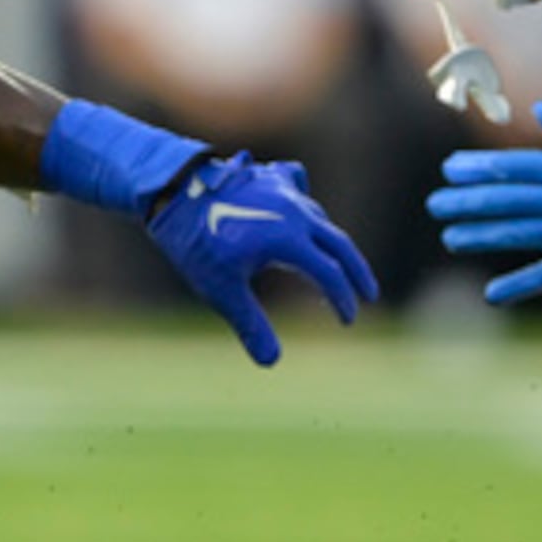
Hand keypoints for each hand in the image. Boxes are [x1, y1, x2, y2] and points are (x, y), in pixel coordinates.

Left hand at [145, 154, 377, 366]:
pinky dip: (306, 206)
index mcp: (289, 240)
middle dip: (358, 271)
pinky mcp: (271, 178)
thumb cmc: (195, 242)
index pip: (330, 275)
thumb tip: (271, 362)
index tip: (346, 321)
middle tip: (368, 294)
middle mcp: (295, 212)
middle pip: (340, 243)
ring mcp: (284, 191)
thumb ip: (251, 324)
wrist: (172, 191)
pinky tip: (300, 213)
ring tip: (332, 265)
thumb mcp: (222, 290)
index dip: (342, 301)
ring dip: (330, 244)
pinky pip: (300, 188)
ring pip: (320, 219)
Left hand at [428, 104, 541, 305]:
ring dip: (481, 235)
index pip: (512, 166)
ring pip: (518, 233)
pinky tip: (491, 295)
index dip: (478, 169)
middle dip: (467, 202)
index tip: (449, 170)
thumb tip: (539, 110)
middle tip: (435, 205)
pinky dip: (519, 285)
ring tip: (450, 238)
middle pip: (506, 199)